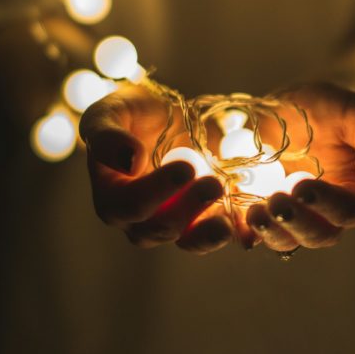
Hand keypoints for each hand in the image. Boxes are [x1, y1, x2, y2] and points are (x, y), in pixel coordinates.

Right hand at [79, 84, 233, 253]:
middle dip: (187, 210)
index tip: (185, 168)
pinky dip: (232, 234)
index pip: (127, 206)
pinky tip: (247, 230)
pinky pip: (215, 236)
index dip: (155, 192)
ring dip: (208, 232)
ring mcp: (172, 223)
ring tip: (227, 220)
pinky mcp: (201, 221)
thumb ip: (107, 136)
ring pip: (187, 241)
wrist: (168, 117)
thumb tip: (129, 161)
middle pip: (157, 229)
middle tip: (214, 183)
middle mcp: (138, 219)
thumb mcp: (110, 112)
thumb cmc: (132, 114)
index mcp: (111, 196)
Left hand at [245, 82, 354, 251]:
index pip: (349, 212)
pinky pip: (251, 231)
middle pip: (317, 234)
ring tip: (254, 213)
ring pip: (284, 239)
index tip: (305, 186)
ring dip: (269, 232)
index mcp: (354, 194)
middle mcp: (324, 213)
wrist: (292, 106)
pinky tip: (231, 219)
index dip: (329, 205)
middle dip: (296, 223)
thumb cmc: (333, 109)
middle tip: (277, 203)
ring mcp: (290, 215)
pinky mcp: (260, 210)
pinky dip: (241, 230)